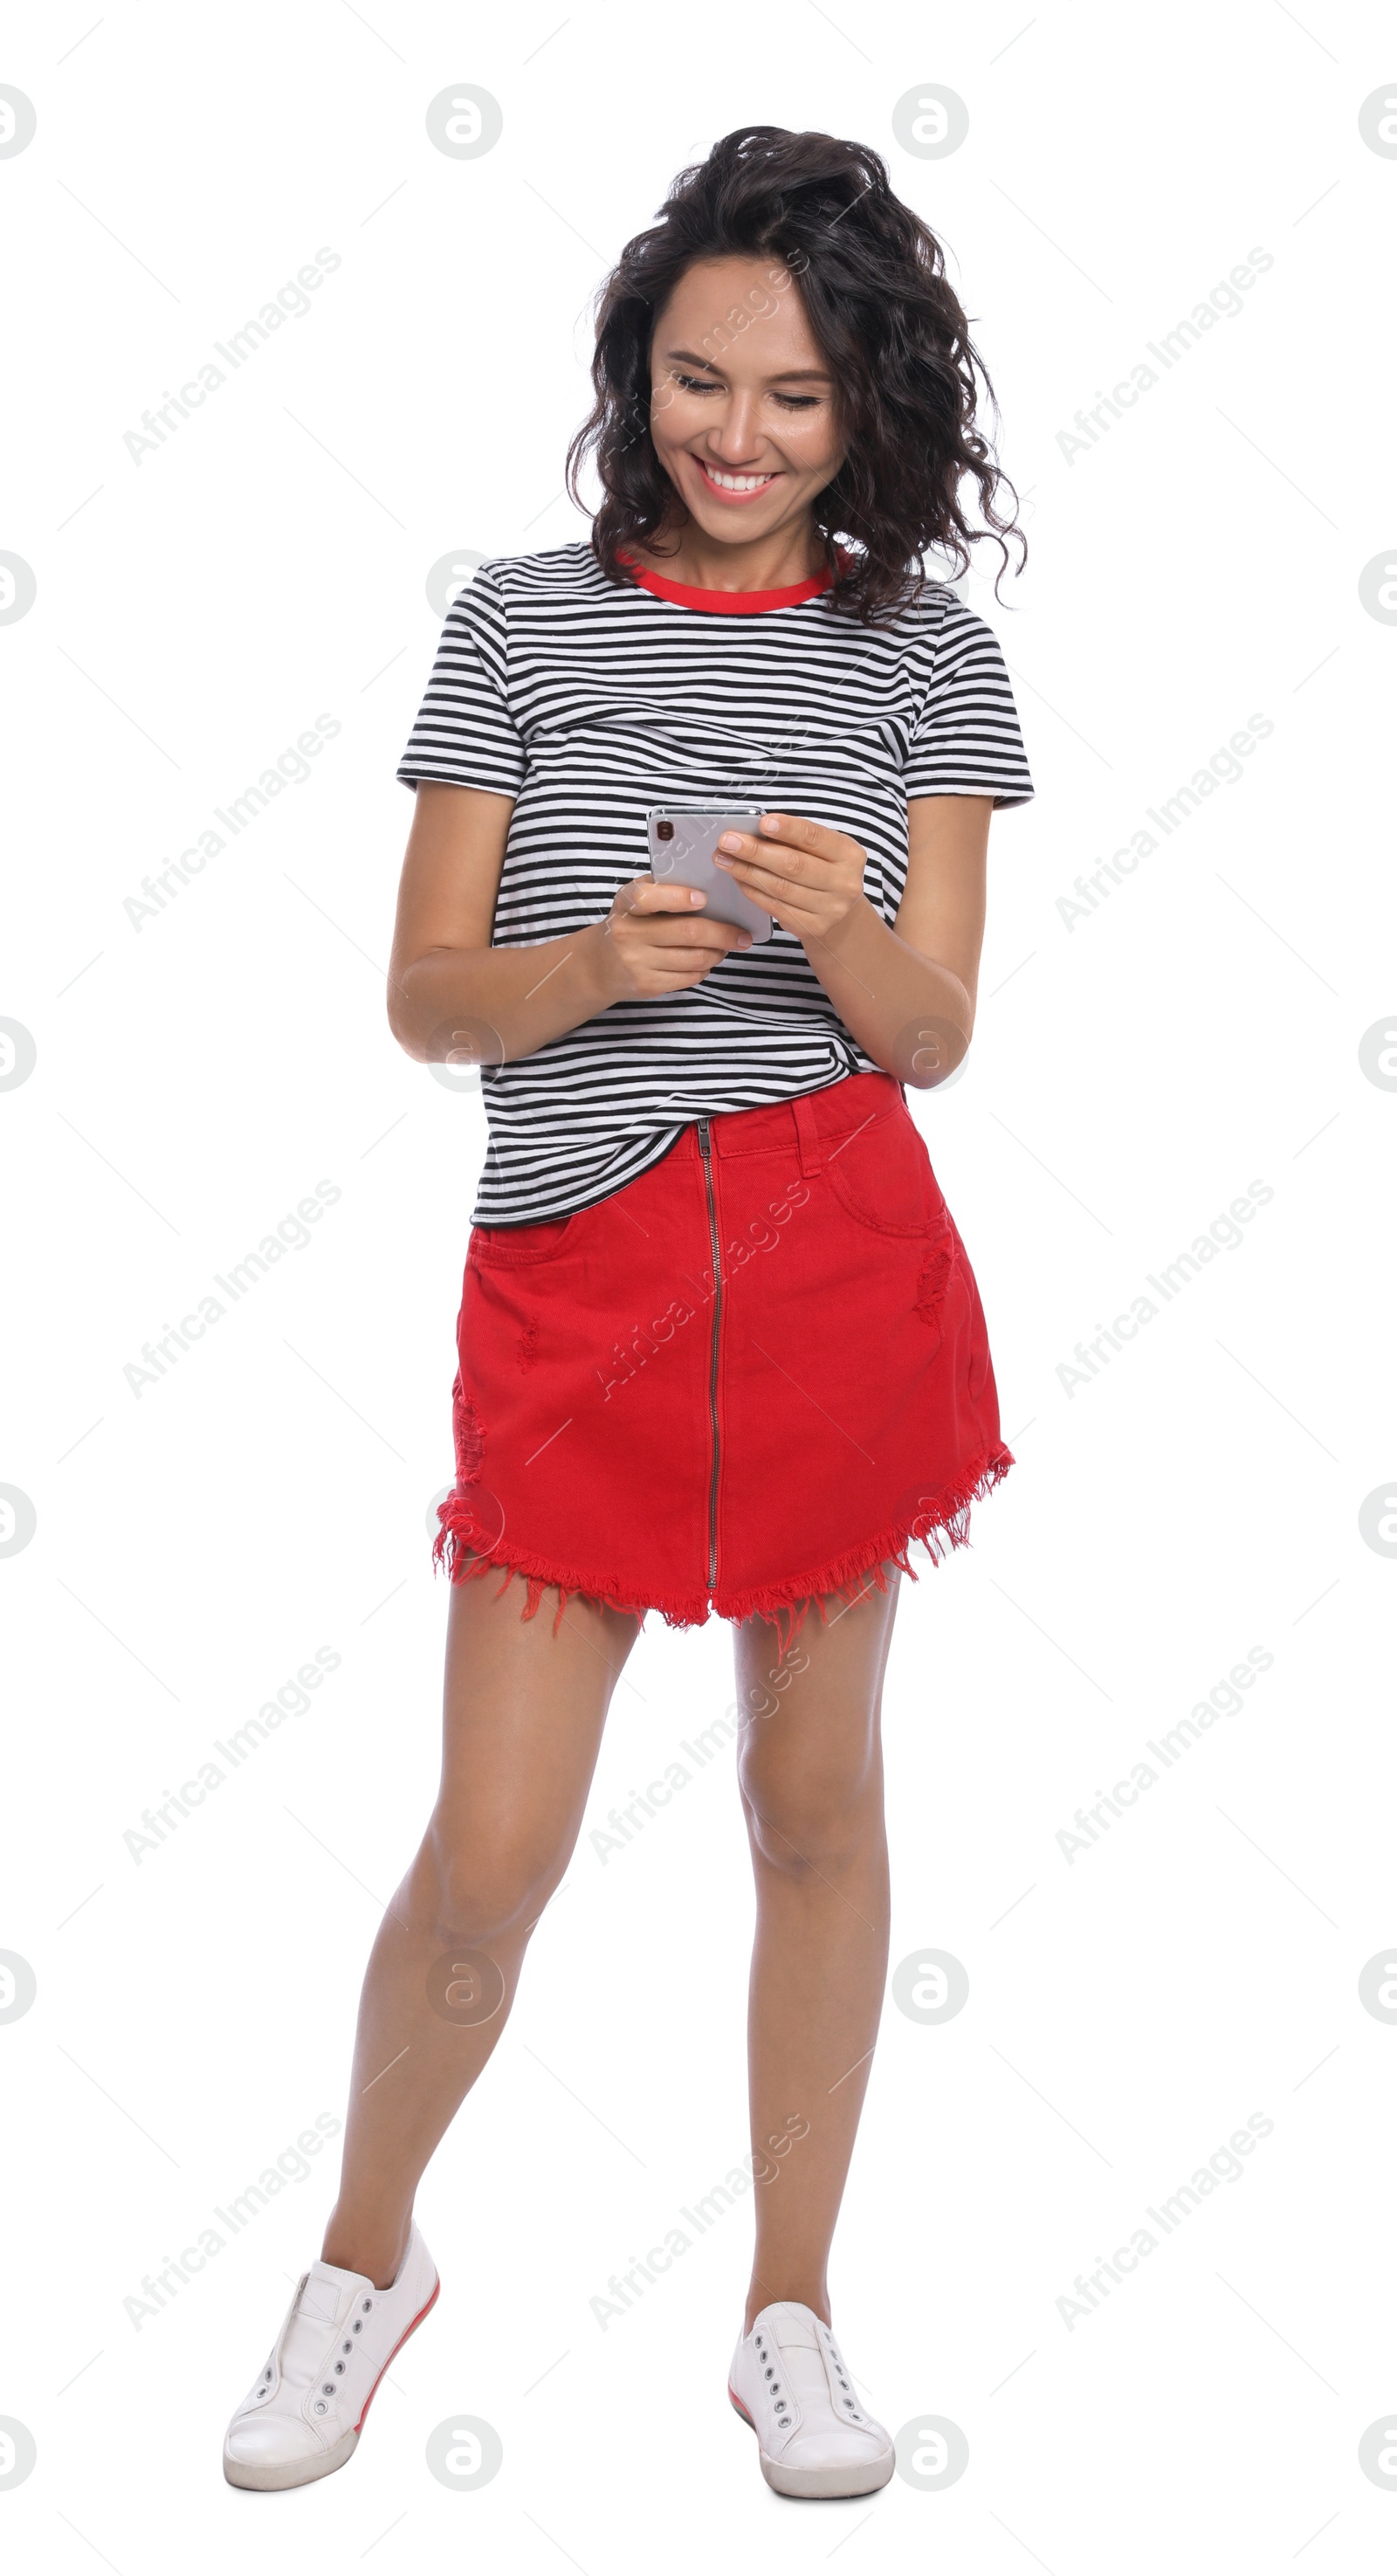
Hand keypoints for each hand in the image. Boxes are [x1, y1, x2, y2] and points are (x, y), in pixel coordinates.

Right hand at [593, 875, 752, 1002]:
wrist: (599, 965)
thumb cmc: (629, 923)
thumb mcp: (634, 900)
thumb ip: (663, 889)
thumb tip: (711, 887)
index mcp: (626, 904)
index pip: (649, 898)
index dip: (679, 898)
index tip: (704, 899)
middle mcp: (628, 934)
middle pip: (687, 932)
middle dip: (723, 933)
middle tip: (742, 934)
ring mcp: (637, 962)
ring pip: (694, 958)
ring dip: (718, 953)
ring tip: (725, 946)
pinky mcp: (647, 985)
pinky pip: (689, 978)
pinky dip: (705, 968)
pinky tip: (706, 960)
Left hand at [713, 813, 869, 950]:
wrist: (841, 915)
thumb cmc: (825, 871)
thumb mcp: (824, 851)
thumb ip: (796, 840)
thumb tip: (754, 830)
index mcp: (849, 855)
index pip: (814, 837)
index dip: (787, 829)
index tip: (761, 822)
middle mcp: (844, 883)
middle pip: (793, 865)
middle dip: (756, 851)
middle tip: (727, 841)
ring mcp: (829, 909)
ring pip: (779, 888)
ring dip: (746, 871)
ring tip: (724, 858)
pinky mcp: (812, 928)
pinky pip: (775, 907)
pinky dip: (753, 891)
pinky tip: (738, 879)